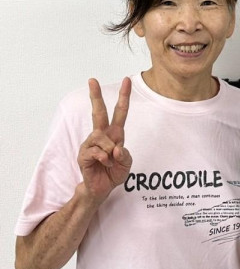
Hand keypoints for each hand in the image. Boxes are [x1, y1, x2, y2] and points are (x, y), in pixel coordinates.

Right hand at [77, 77, 131, 202]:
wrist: (101, 189)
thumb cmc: (114, 173)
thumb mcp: (126, 163)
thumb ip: (124, 155)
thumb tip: (116, 148)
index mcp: (115, 134)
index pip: (119, 112)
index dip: (123, 97)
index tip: (126, 80)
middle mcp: (101, 136)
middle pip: (98, 113)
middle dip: (96, 96)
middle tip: (92, 80)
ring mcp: (90, 144)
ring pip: (100, 136)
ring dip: (110, 149)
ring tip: (111, 161)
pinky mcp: (83, 154)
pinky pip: (95, 151)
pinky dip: (104, 159)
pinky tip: (105, 164)